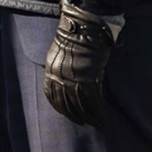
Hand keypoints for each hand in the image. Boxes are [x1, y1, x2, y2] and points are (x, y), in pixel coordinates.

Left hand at [44, 0, 117, 125]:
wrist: (82, 29)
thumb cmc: (72, 37)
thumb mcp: (58, 52)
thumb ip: (59, 67)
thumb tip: (62, 76)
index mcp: (51, 71)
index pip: (51, 95)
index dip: (58, 106)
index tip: (64, 113)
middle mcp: (61, 78)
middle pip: (65, 103)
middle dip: (73, 115)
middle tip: (79, 122)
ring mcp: (75, 80)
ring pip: (80, 105)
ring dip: (85, 115)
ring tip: (91, 122)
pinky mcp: (90, 79)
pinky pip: (93, 100)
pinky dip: (97, 109)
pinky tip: (99, 115)